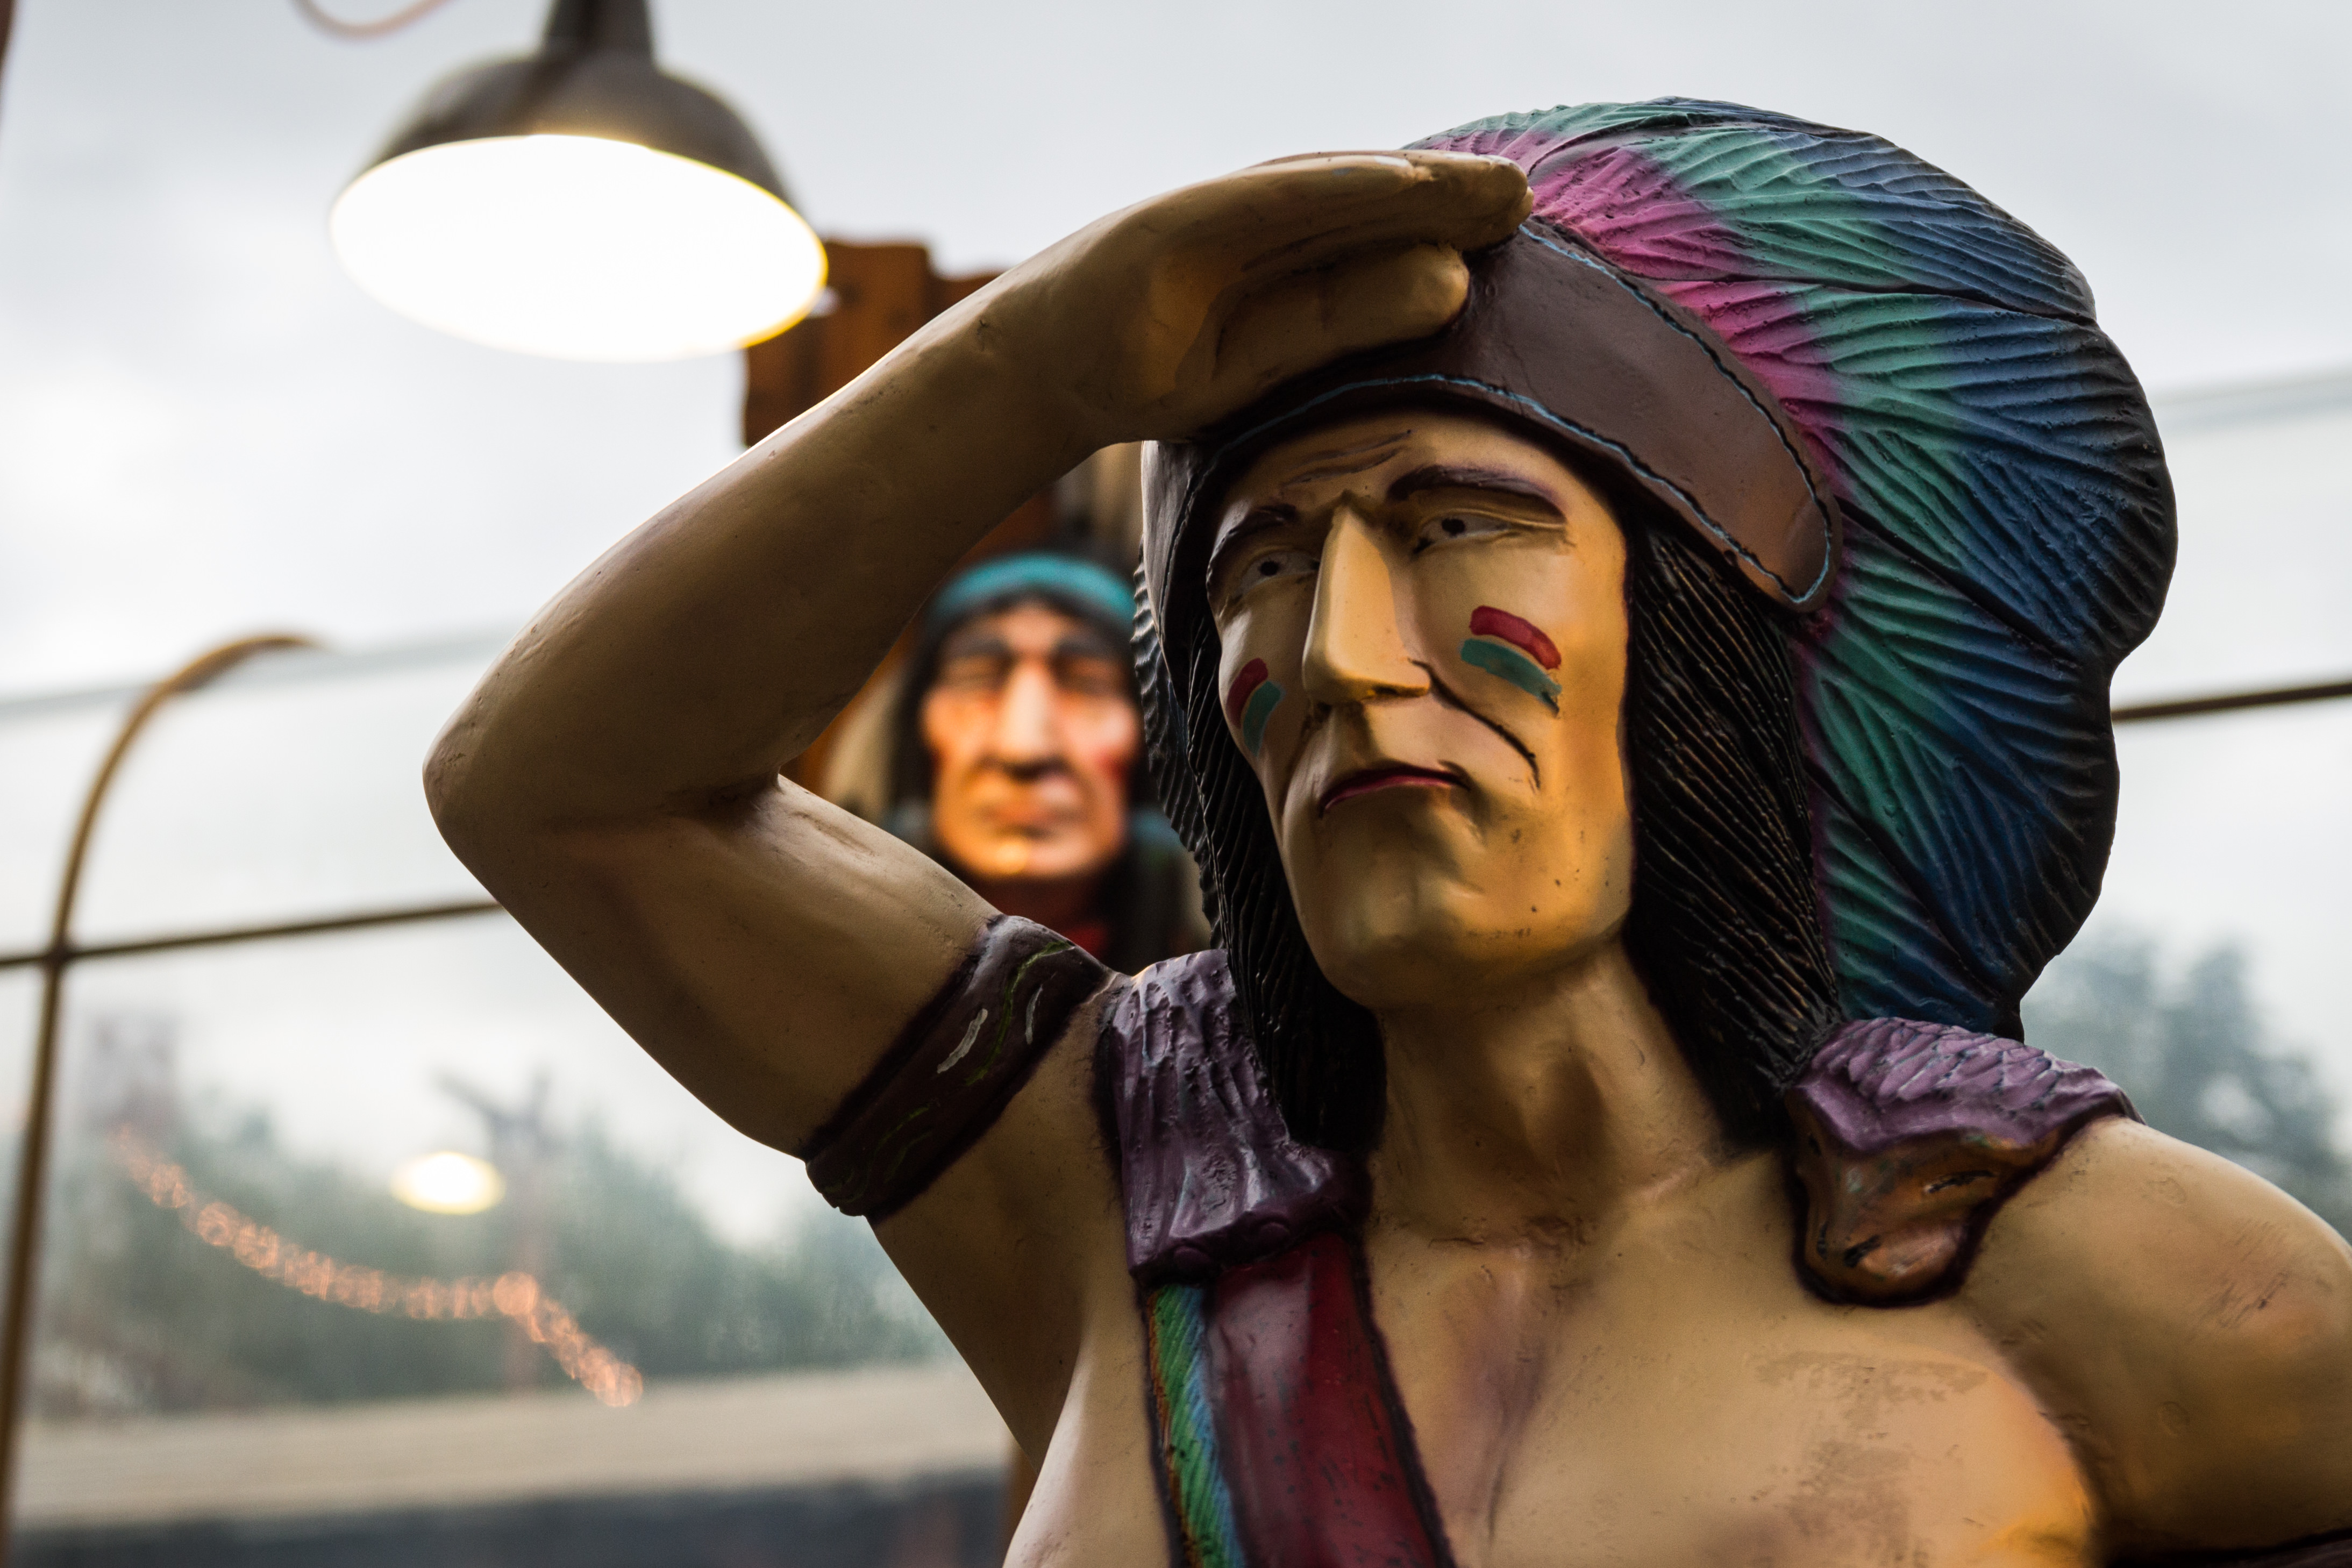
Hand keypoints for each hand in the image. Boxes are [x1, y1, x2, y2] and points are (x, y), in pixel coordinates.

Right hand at [988, 151, 1530, 446]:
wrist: (1031, 375)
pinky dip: (1333, 185)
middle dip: (1443, 196)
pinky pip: (1264, 199)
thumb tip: (1449, 283)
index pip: (1370, 239)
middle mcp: (1249, 228)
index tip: (1516, 230)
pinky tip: (1399, 181)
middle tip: (1526, 197)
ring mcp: (1210, 218)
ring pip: (1325, 191)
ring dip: (1410, 183)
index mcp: (1271, 264)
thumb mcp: (1260, 362)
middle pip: (1362, 205)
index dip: (1443, 226)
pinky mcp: (1172, 221)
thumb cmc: (1147, 370)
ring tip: (1489, 188)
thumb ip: (1345, 319)